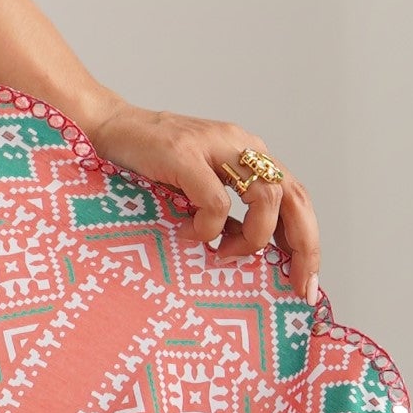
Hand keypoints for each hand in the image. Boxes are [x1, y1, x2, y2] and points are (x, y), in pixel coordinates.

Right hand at [79, 98, 321, 300]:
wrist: (105, 129)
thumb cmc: (147, 165)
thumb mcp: (198, 187)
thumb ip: (227, 211)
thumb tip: (249, 251)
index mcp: (248, 152)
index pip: (296, 196)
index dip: (308, 240)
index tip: (306, 281)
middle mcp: (240, 144)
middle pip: (294, 196)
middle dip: (303, 246)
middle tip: (297, 284)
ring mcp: (213, 146)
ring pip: (265, 198)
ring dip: (251, 237)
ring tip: (223, 252)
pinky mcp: (184, 154)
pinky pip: (216, 202)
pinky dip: (209, 227)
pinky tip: (191, 233)